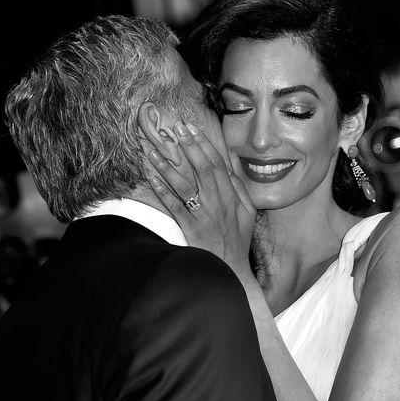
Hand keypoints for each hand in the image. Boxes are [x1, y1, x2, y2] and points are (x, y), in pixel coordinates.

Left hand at [146, 122, 255, 273]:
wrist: (231, 271)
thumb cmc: (237, 242)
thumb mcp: (247, 214)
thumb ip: (238, 189)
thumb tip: (228, 167)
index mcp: (232, 197)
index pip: (218, 165)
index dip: (204, 145)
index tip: (192, 128)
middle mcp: (219, 203)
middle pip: (203, 169)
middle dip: (189, 146)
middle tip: (176, 129)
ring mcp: (204, 215)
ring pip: (186, 185)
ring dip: (170, 166)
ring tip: (155, 150)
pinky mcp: (191, 229)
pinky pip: (175, 206)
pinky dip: (163, 190)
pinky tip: (152, 177)